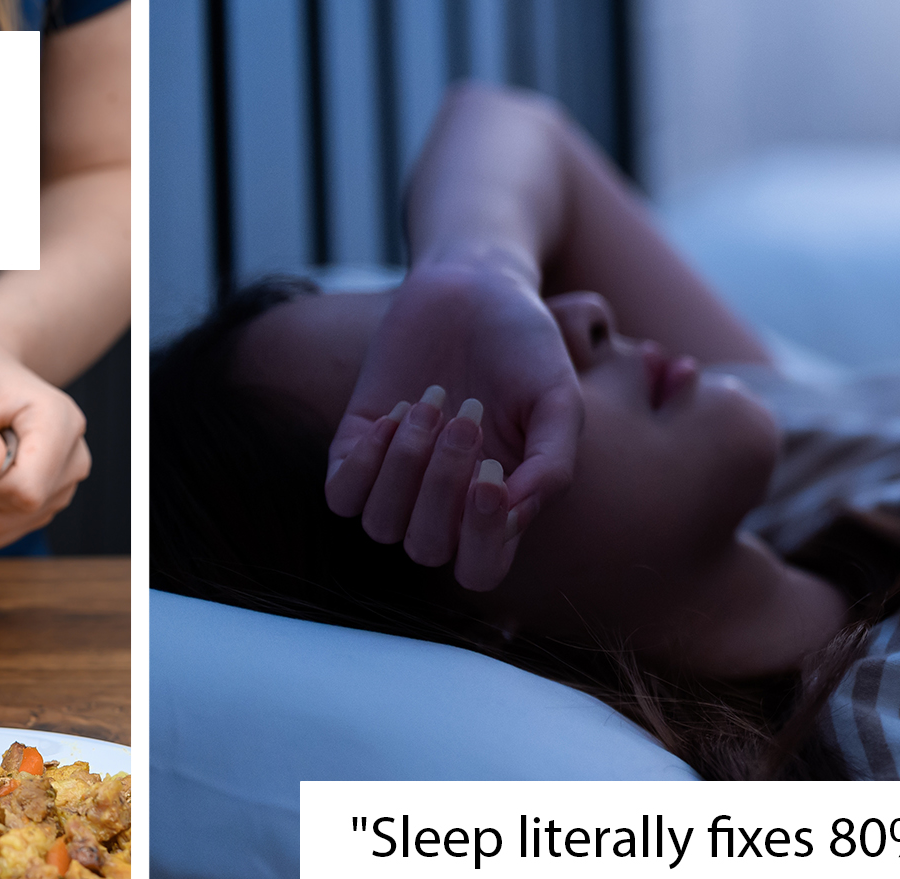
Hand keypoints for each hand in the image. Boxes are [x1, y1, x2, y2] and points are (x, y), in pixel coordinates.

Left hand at [324, 260, 582, 589]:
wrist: (473, 287)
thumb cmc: (523, 346)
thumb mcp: (559, 399)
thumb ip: (553, 464)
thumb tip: (514, 513)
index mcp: (497, 508)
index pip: (481, 570)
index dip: (482, 539)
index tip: (491, 475)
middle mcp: (444, 505)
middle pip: (427, 549)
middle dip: (442, 487)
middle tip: (468, 415)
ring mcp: (396, 480)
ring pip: (380, 525)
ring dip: (405, 466)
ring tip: (432, 403)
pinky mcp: (355, 447)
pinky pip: (340, 495)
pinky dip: (364, 461)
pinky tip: (397, 412)